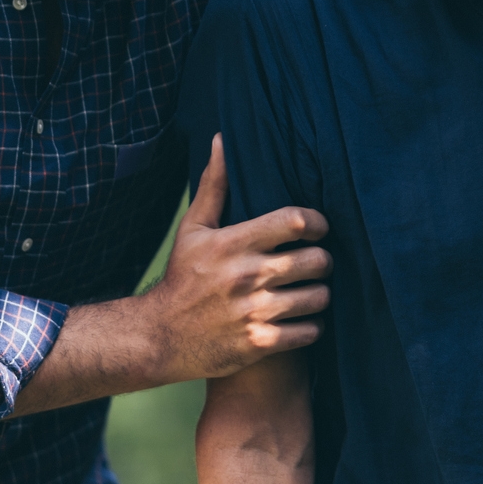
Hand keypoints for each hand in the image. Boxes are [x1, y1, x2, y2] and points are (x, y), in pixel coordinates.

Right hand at [141, 135, 333, 382]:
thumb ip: (214, 186)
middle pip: (316, 260)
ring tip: (311, 291)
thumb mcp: (193, 230)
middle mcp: (246, 276)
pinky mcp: (259, 343)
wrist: (158, 337)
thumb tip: (222, 140)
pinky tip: (301, 320)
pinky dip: (311, 326)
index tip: (317, 228)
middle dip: (323, 260)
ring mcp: (254, 312)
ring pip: (318, 298)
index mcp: (233, 243)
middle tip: (317, 262)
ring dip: (320, 294)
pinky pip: (309, 332)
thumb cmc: (182, 278)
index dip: (317, 222)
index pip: (294, 222)